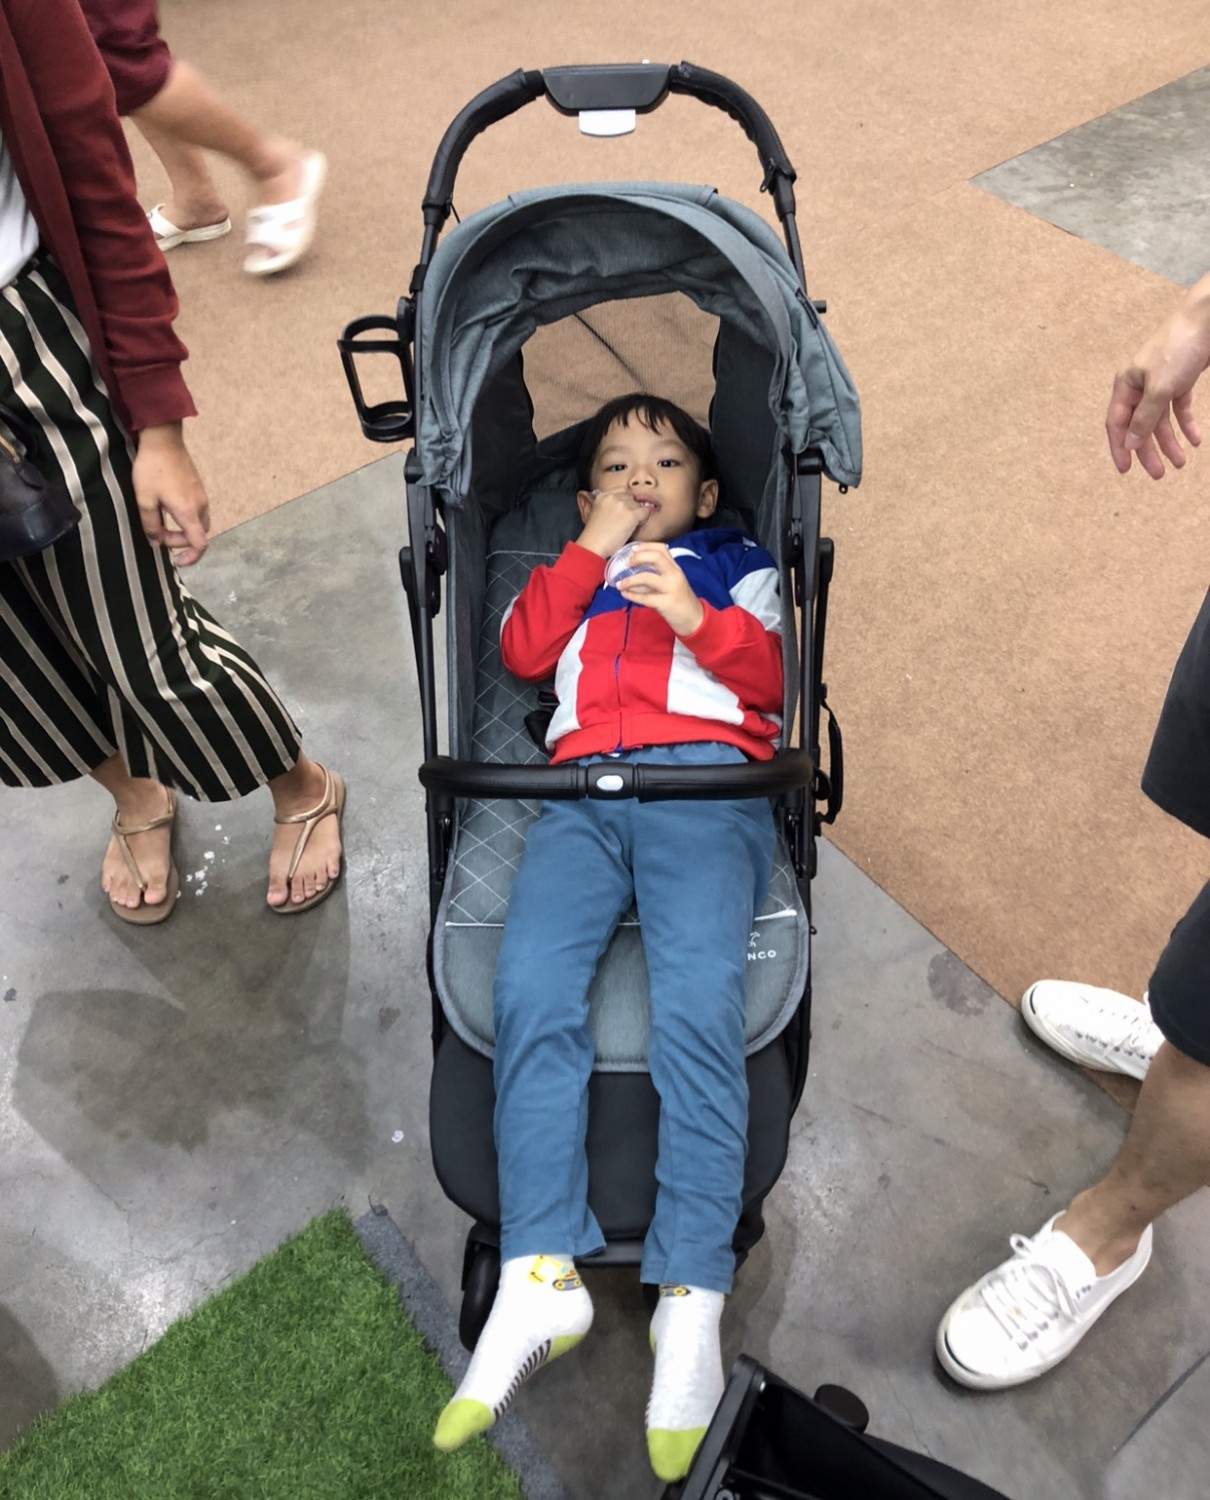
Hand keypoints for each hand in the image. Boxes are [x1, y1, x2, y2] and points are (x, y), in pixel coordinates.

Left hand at [131, 422, 210, 565]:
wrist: (163, 440)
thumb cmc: (152, 469)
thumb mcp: (145, 500)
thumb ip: (151, 525)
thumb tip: (156, 542)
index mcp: (188, 512)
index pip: (200, 544)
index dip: (192, 558)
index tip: (178, 561)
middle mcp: (200, 506)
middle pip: (199, 534)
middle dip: (181, 541)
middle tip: (158, 535)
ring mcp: (201, 495)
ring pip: (199, 522)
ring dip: (184, 529)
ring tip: (163, 523)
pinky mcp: (198, 487)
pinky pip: (197, 510)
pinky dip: (185, 517)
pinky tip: (168, 507)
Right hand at [575, 487, 646, 557]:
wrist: (593, 546)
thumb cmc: (594, 536)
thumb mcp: (596, 514)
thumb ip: (608, 506)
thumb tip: (622, 507)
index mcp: (602, 496)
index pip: (622, 491)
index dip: (625, 502)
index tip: (622, 513)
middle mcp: (613, 497)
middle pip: (631, 498)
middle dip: (631, 509)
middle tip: (625, 522)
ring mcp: (623, 505)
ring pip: (639, 505)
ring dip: (636, 516)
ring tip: (627, 527)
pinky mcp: (631, 515)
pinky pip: (645, 513)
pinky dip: (642, 521)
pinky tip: (633, 528)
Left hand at [614, 543, 703, 634]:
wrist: (694, 618)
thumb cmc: (680, 600)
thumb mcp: (672, 583)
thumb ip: (657, 575)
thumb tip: (633, 571)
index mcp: (675, 568)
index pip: (662, 549)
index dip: (645, 546)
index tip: (632, 550)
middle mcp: (674, 575)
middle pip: (656, 558)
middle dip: (638, 558)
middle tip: (626, 563)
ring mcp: (671, 589)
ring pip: (647, 578)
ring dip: (630, 580)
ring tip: (620, 584)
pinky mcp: (666, 604)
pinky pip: (645, 598)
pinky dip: (632, 595)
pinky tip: (624, 594)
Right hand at [1106, 280, 1209, 477]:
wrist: (1206, 320)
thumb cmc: (1178, 349)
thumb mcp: (1160, 388)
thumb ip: (1144, 418)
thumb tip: (1130, 444)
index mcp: (1126, 386)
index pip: (1117, 424)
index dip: (1120, 448)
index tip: (1126, 471)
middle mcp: (1139, 387)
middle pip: (1140, 426)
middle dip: (1150, 451)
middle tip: (1160, 474)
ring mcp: (1160, 385)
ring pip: (1161, 421)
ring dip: (1171, 442)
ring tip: (1181, 462)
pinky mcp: (1180, 381)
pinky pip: (1180, 410)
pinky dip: (1187, 425)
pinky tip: (1196, 439)